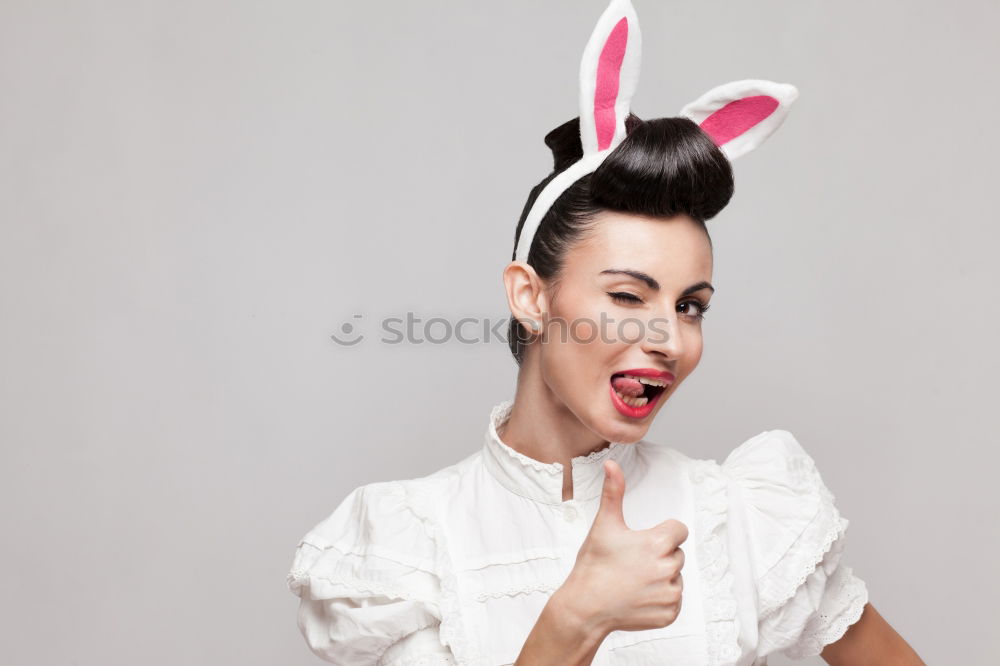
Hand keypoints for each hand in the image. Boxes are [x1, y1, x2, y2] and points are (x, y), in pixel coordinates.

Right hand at [560, 458, 686, 635]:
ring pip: (675, 577)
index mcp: (657, 544)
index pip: (678, 530)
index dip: (661, 533)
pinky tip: (638, 598)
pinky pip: (673, 601)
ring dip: (661, 578)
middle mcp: (668, 569)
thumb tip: (611, 464)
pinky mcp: (669, 614)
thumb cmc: (594, 565)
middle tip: (633, 563)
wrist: (585, 607)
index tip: (643, 542)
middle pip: (676, 554)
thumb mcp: (604, 525)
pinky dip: (659, 600)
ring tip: (634, 581)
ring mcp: (669, 594)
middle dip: (659, 556)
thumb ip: (613, 492)